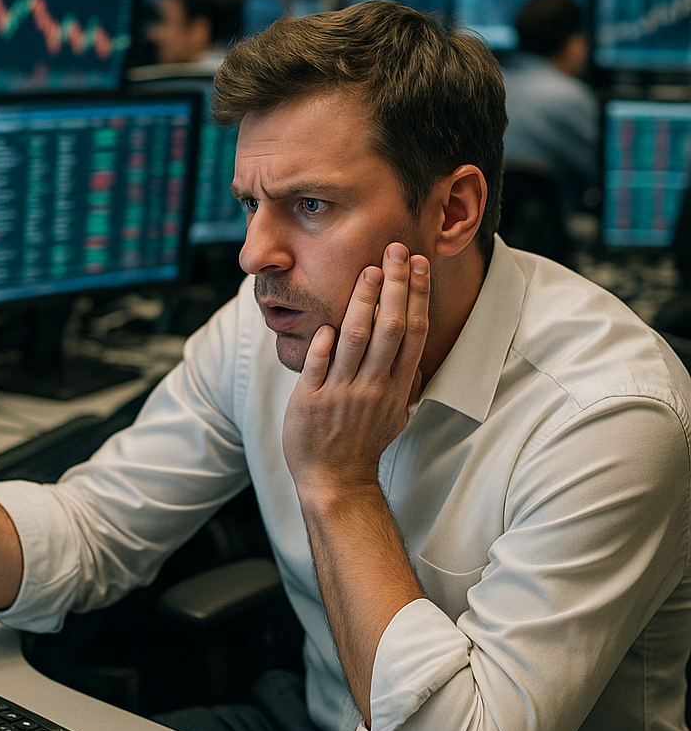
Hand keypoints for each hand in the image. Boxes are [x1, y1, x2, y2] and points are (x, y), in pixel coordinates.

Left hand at [282, 243, 429, 499]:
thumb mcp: (395, 414)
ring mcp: (342, 393)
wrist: (335, 480)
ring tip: (367, 271)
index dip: (416, 296)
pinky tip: (327, 324)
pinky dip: (323, 346)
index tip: (418, 265)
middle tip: (395, 250)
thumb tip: (416, 356)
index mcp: (396, 386)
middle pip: (391, 328)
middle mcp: (374, 386)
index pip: (413, 333)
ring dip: (362, 304)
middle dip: (395, 286)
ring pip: (355, 341)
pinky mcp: (311, 401)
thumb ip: (405, 383)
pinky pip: (318, 368)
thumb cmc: (363, 443)